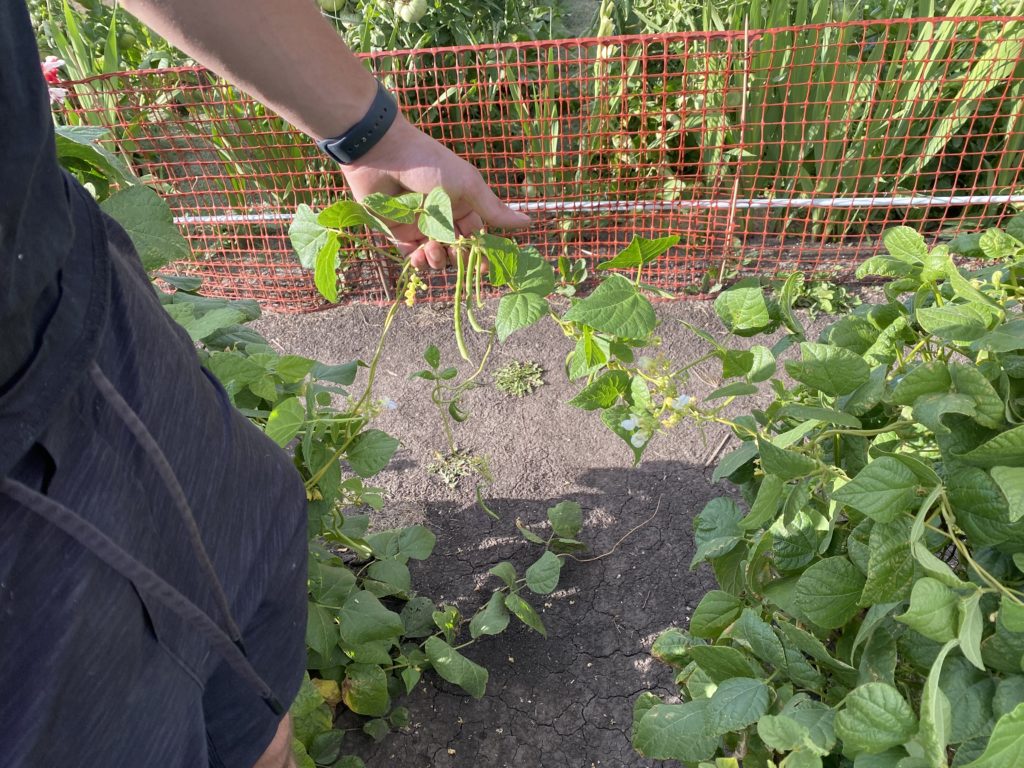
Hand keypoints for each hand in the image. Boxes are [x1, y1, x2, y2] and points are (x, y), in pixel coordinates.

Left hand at [340, 117, 529, 270]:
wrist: (383, 154)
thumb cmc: (430, 163)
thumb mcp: (468, 185)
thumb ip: (494, 210)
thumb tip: (529, 222)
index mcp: (463, 205)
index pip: (478, 235)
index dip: (483, 252)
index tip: (487, 266)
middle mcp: (444, 218)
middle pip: (458, 251)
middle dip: (460, 258)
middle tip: (457, 254)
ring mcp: (421, 227)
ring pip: (436, 257)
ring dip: (438, 260)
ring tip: (432, 249)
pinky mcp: (398, 233)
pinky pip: (412, 256)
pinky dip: (418, 261)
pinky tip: (419, 255)